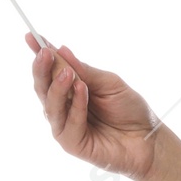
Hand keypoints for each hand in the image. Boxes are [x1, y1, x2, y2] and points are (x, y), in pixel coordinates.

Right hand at [24, 36, 180, 180]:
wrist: (149, 139)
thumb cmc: (130, 110)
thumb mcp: (109, 83)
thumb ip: (85, 71)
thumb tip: (61, 50)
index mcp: (71, 89)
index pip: (50, 70)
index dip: (40, 54)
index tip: (31, 37)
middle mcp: (64, 107)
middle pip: (42, 87)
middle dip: (42, 69)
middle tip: (45, 53)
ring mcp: (66, 126)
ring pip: (50, 105)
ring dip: (57, 87)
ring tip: (69, 73)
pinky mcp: (72, 144)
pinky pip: (67, 123)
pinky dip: (75, 106)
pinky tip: (83, 90)